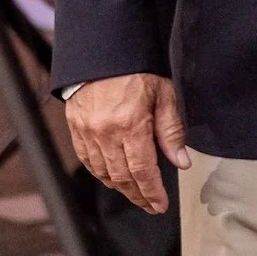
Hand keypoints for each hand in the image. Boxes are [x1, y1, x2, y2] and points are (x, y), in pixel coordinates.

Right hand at [66, 72, 188, 214]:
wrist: (103, 50)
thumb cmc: (136, 68)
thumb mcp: (164, 93)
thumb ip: (171, 130)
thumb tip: (181, 161)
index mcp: (131, 124)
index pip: (142, 170)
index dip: (152, 192)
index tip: (160, 204)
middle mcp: (106, 132)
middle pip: (122, 177)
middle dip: (138, 195)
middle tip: (150, 205)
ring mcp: (88, 132)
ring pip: (103, 173)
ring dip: (120, 188)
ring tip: (135, 193)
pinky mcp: (76, 128)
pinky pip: (88, 161)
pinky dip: (100, 174)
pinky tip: (112, 177)